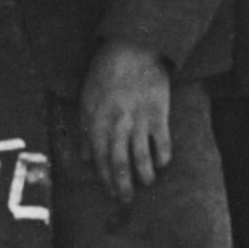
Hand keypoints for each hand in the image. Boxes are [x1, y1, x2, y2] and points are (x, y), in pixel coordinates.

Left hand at [80, 41, 174, 201]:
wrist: (132, 48)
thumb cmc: (107, 74)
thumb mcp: (88, 99)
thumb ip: (87, 130)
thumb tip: (86, 159)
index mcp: (97, 120)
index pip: (99, 157)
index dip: (104, 178)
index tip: (110, 192)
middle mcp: (117, 123)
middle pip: (118, 161)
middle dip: (122, 184)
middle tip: (126, 199)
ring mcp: (138, 118)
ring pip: (140, 155)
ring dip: (143, 174)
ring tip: (146, 183)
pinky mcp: (158, 111)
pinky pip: (162, 140)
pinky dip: (162, 155)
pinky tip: (162, 164)